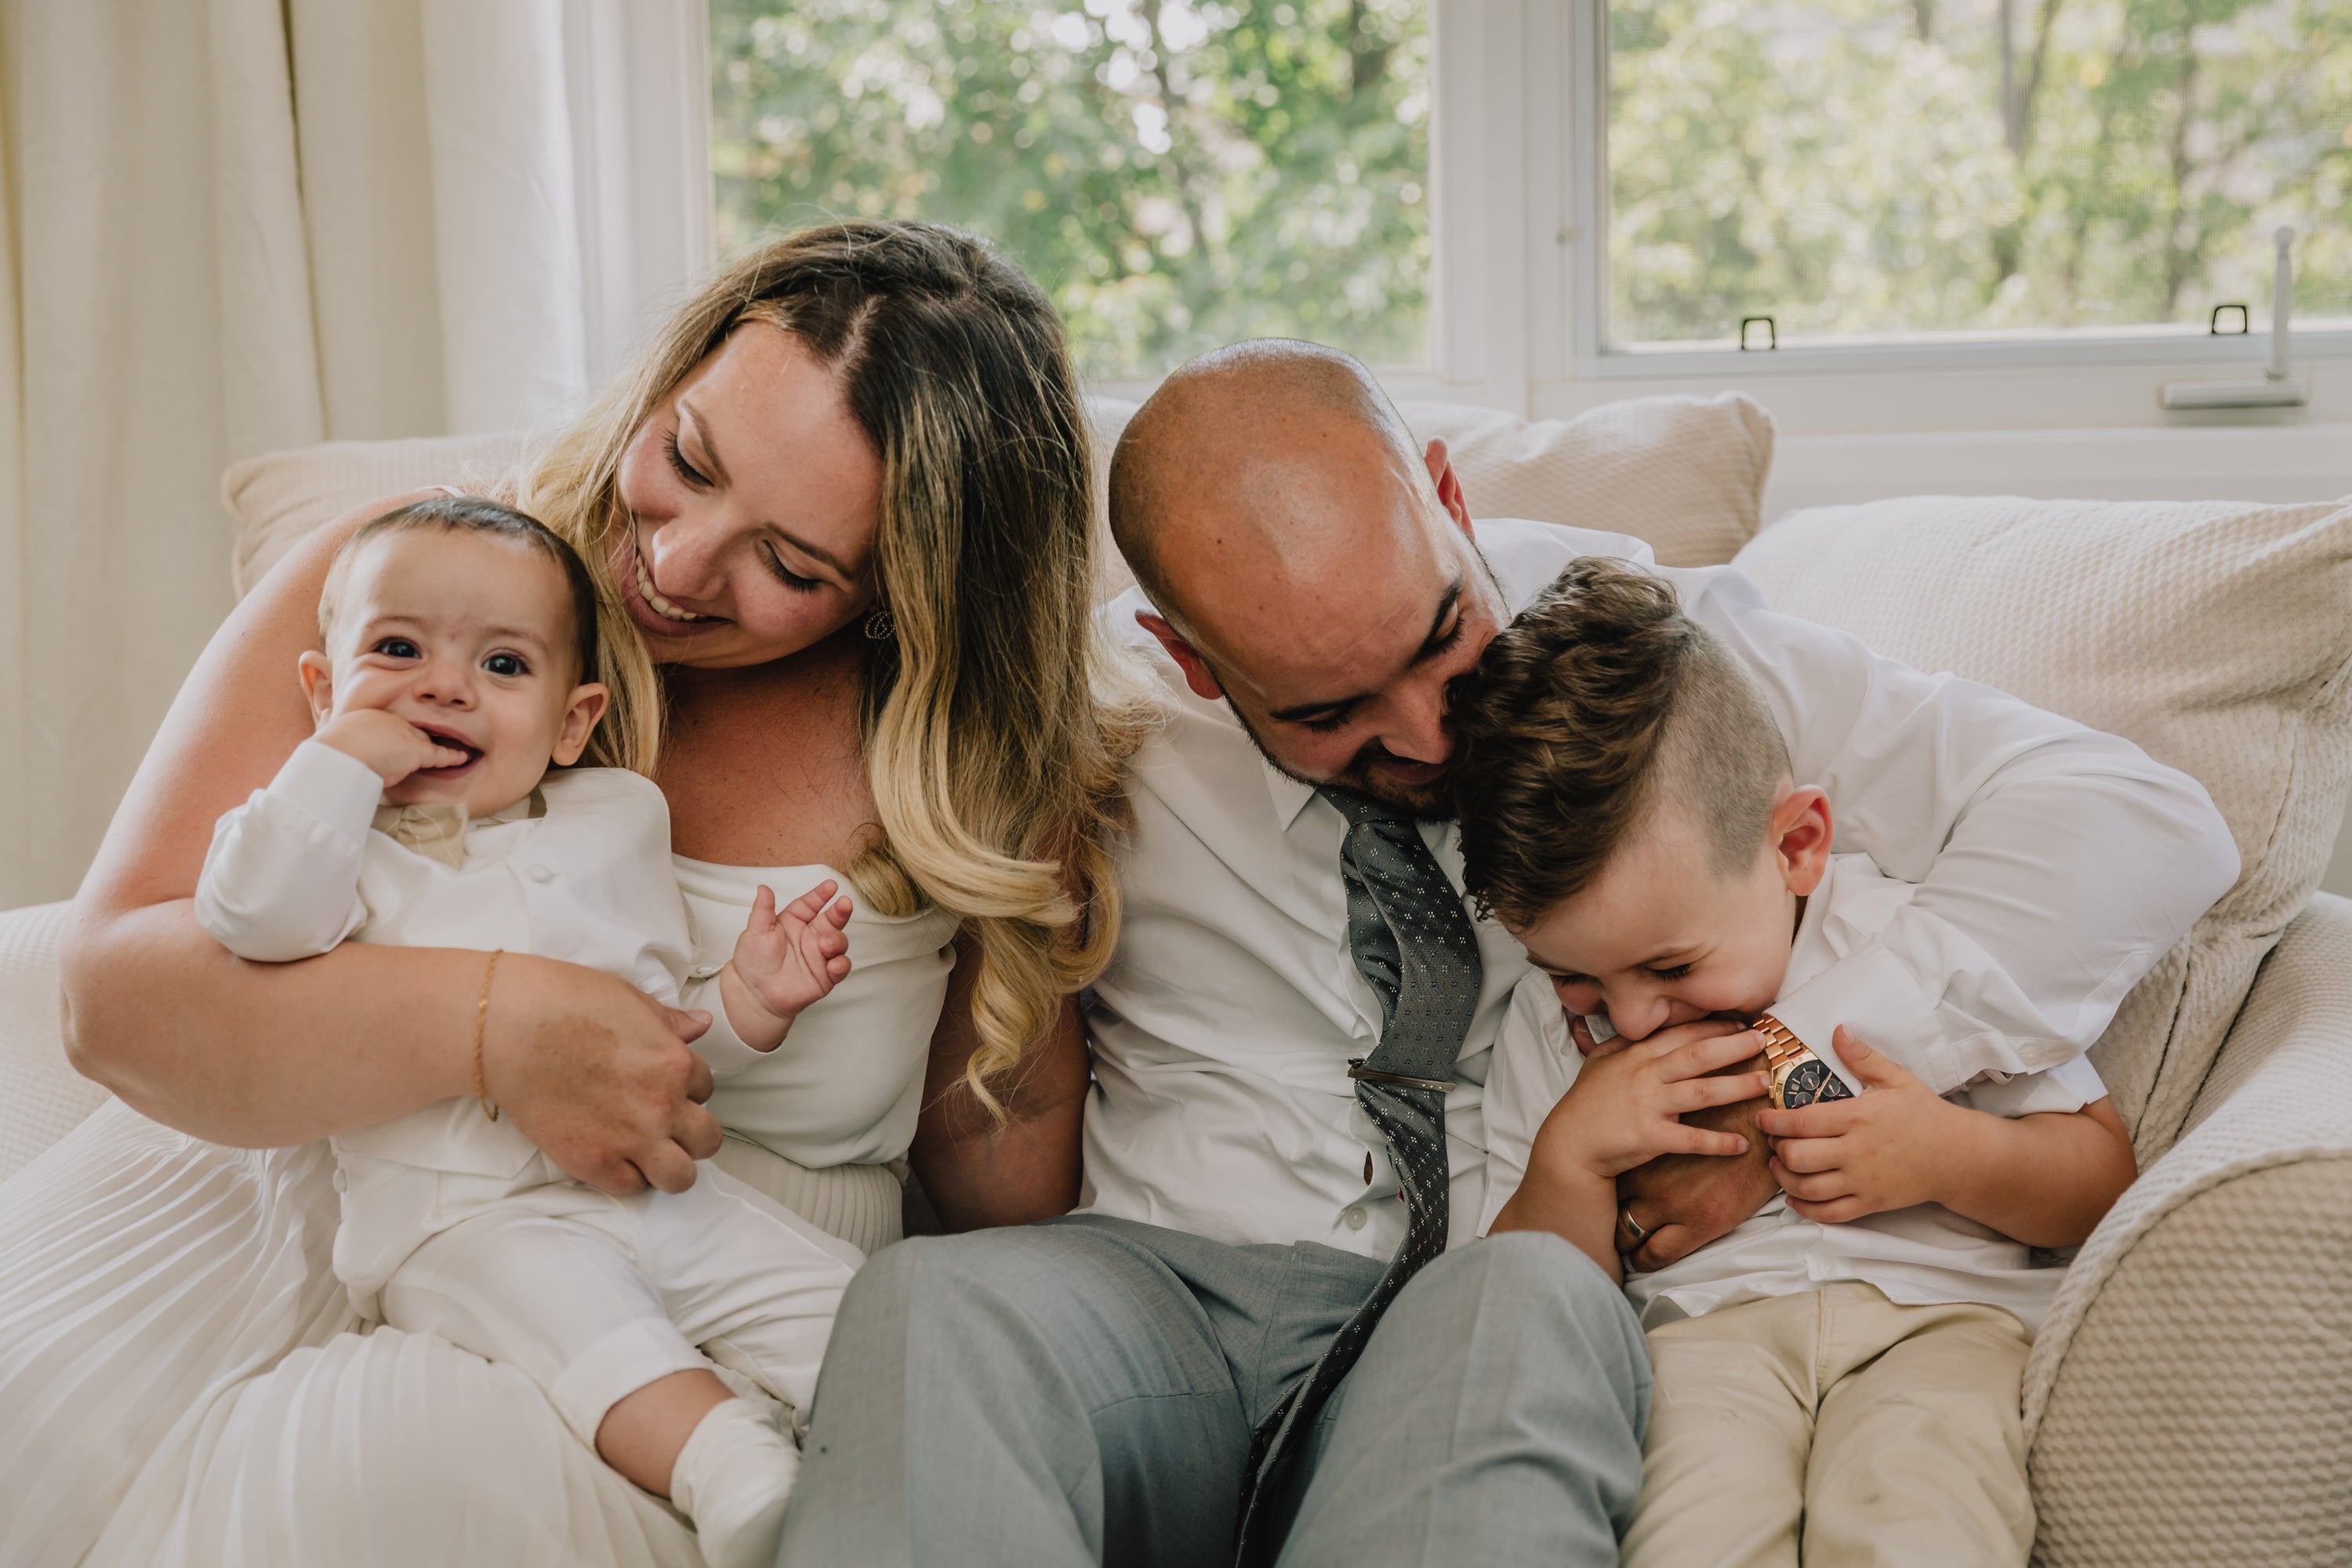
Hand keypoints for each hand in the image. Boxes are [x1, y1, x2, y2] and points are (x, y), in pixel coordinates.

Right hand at [315, 708, 468, 785]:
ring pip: (426, 741)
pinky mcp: (417, 751)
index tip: (397, 737)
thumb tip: (325, 712)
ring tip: (452, 748)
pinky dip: (452, 757)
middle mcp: (389, 720)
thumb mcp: (327, 728)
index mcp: (367, 715)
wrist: (341, 755)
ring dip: (439, 746)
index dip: (394, 732)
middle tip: (429, 741)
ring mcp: (405, 734)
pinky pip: (439, 755)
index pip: (388, 723)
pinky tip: (462, 758)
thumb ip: (327, 720)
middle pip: (409, 730)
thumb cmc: (330, 747)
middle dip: (418, 737)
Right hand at [484, 956, 723, 1194]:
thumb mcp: (629, 1000)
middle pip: (706, 1139)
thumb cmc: (565, 1003)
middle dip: (692, 1134)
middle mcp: (662, 1106)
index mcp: (675, 1063)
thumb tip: (701, 1025)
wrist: (510, 1030)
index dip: (686, 1089)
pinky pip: (632, 1188)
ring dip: (671, 1167)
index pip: (705, 1088)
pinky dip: (628, 1177)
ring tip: (652, 1156)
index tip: (667, 1089)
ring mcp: (631, 1139)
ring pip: (680, 1176)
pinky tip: (615, 1159)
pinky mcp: (594, 1162)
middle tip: (670, 1128)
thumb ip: (669, 1022)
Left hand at [719, 880, 853, 1050]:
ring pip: (839, 942)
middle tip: (844, 904)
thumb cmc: (753, 962)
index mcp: (794, 922)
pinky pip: (840, 968)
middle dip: (840, 911)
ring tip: (825, 943)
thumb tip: (763, 888)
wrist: (754, 994)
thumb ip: (763, 910)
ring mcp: (819, 955)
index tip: (831, 886)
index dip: (821, 895)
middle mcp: (810, 936)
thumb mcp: (755, 932)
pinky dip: (841, 965)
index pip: (810, 904)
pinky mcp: (825, 976)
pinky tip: (834, 963)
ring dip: (837, 940)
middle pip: (831, 920)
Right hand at [1530, 1018, 1768, 1185]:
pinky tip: (1741, 1144)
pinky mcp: (1650, 1137)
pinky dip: (1717, 1142)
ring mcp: (1649, 1105)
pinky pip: (1691, 1139)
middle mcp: (1646, 1075)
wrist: (1569, 1144)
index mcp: (1637, 1055)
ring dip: (1737, 1087)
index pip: (1682, 1034)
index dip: (1714, 1027)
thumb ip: (1623, 1043)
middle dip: (1734, 1046)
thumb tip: (1643, 1028)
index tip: (1740, 1023)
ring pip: (1702, 1092)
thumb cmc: (1585, 1103)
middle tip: (1763, 1042)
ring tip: (1763, 1084)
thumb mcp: (1599, 1062)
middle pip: (1699, 1055)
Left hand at [1615, 1095, 1779, 1267]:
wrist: (1765, 1124)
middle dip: (1609, 1225)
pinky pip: (1658, 1255)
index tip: (1605, 1204)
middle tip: (1609, 1234)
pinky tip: (1645, 1262)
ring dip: (1625, 1248)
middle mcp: (1649, 1180)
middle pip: (1613, 1210)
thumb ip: (1660, 1134)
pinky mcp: (1699, 1224)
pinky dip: (1647, 1261)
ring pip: (1629, 1237)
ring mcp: (1672, 1205)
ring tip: (1624, 1254)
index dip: (1604, 1196)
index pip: (1609, 1183)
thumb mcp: (1682, 1118)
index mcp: (1643, 1152)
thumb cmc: (1727, 1116)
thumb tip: (1647, 1138)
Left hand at [1756, 1026, 1961, 1222]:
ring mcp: (1863, 1182)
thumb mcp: (1897, 1078)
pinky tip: (1794, 1196)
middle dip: (1775, 1149)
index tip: (1761, 1118)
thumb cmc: (1924, 1114)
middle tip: (1773, 1141)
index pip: (1800, 1122)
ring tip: (1779, 1164)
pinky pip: (1828, 1214)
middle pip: (1796, 1157)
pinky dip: (1804, 1208)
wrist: (1958, 1155)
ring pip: (1806, 1188)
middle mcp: (1856, 1152)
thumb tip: (1837, 1030)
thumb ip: (1863, 1057)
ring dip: (1783, 1178)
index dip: (1771, 1122)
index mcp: (1858, 1117)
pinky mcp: (1870, 1205)